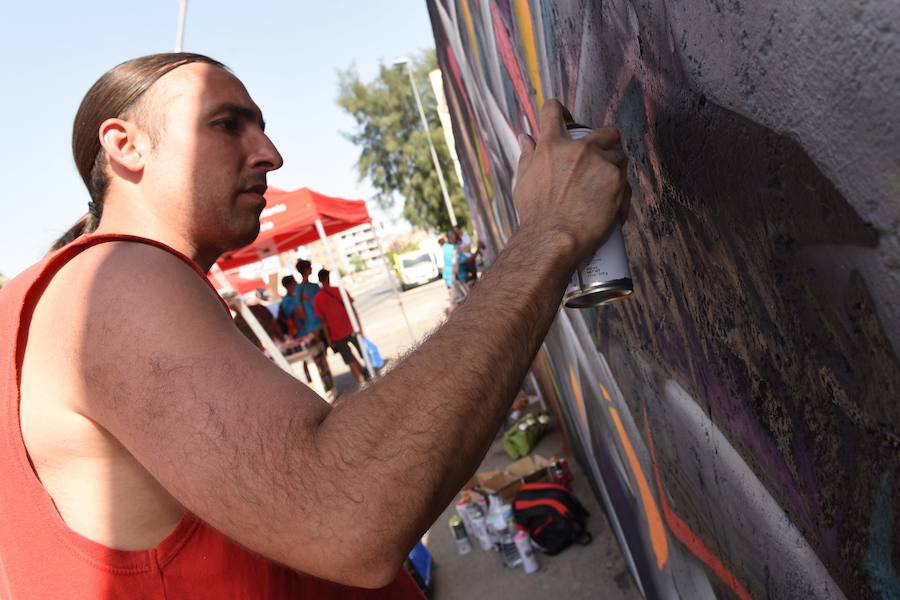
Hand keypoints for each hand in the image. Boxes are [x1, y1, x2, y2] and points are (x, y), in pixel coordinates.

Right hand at [513, 100, 629, 260]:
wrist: (553, 239)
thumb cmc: (535, 215)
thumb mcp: (523, 181)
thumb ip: (527, 156)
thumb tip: (524, 137)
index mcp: (552, 146)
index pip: (553, 112)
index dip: (559, 111)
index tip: (564, 117)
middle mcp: (579, 149)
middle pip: (604, 131)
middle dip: (606, 142)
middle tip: (600, 159)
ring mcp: (600, 164)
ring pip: (619, 156)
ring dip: (614, 169)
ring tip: (606, 189)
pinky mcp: (617, 182)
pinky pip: (625, 182)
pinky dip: (620, 194)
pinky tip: (611, 209)